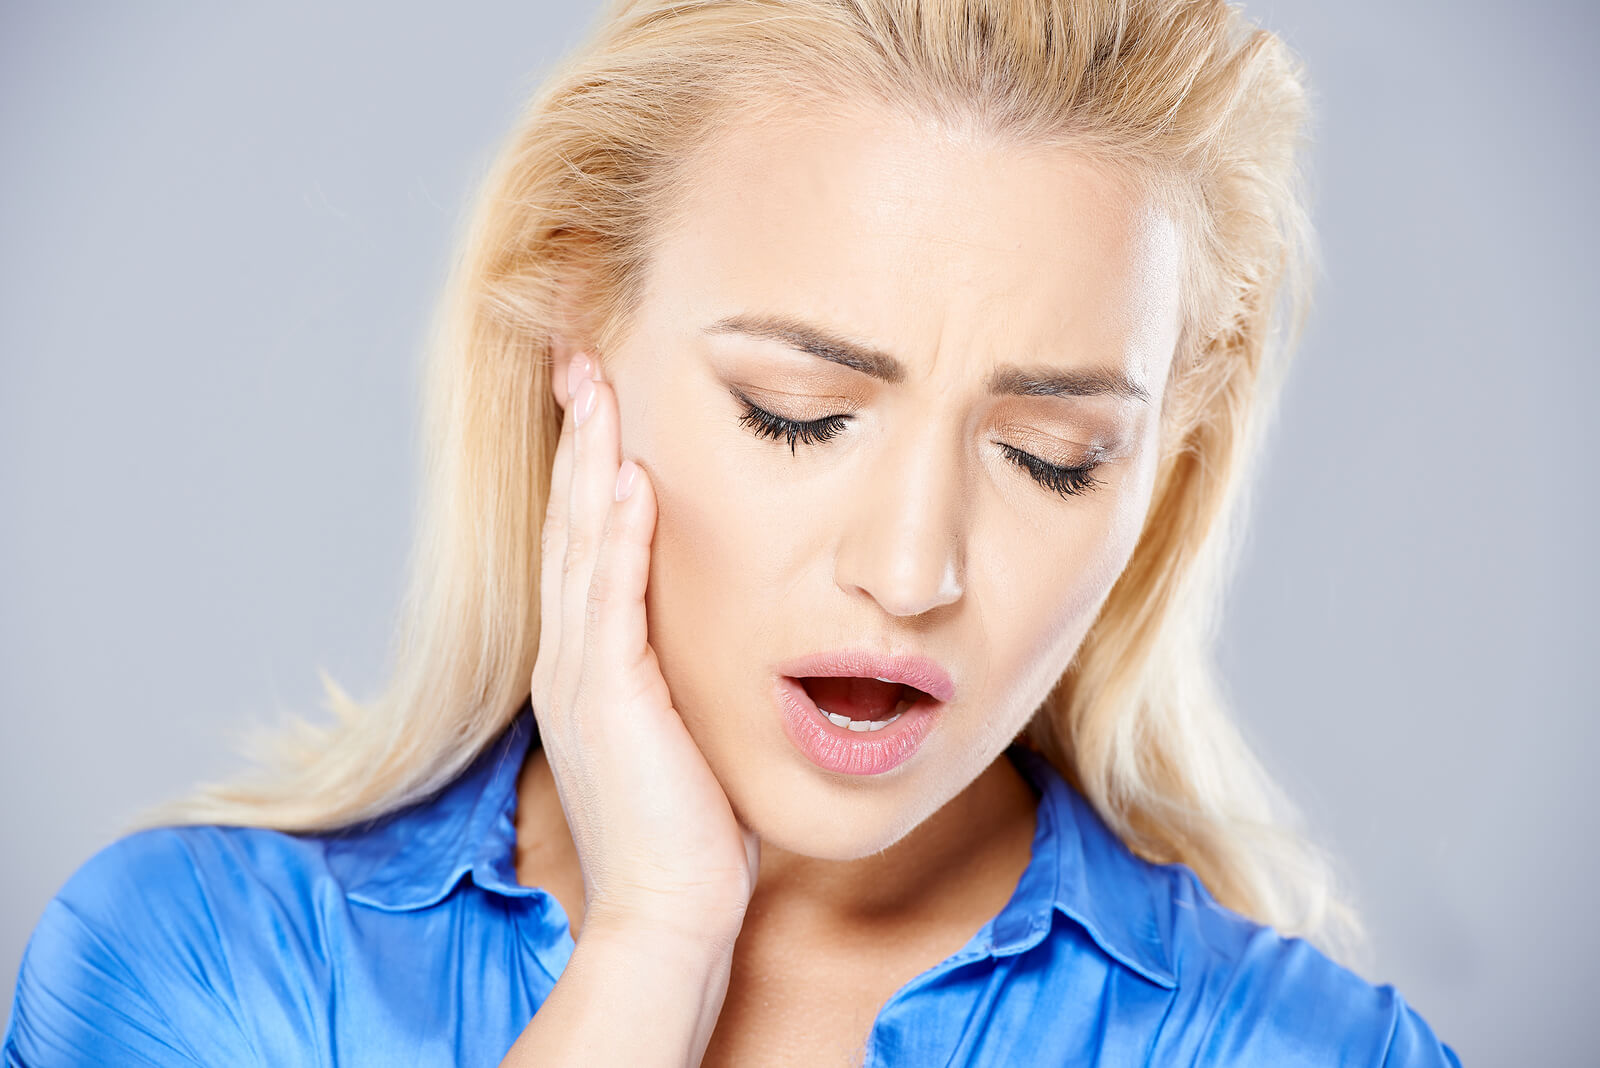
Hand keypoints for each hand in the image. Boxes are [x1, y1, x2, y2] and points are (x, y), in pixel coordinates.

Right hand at [529, 351, 759, 947]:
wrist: (668, 912)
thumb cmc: (688, 827)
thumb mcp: (681, 728)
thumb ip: (679, 668)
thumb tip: (712, 626)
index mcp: (587, 660)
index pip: (584, 538)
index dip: (588, 462)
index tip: (601, 396)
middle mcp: (570, 655)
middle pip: (569, 519)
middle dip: (577, 433)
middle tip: (581, 354)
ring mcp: (580, 675)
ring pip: (579, 542)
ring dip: (588, 457)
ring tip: (597, 381)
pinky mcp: (608, 698)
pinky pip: (610, 599)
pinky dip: (616, 536)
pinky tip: (627, 477)